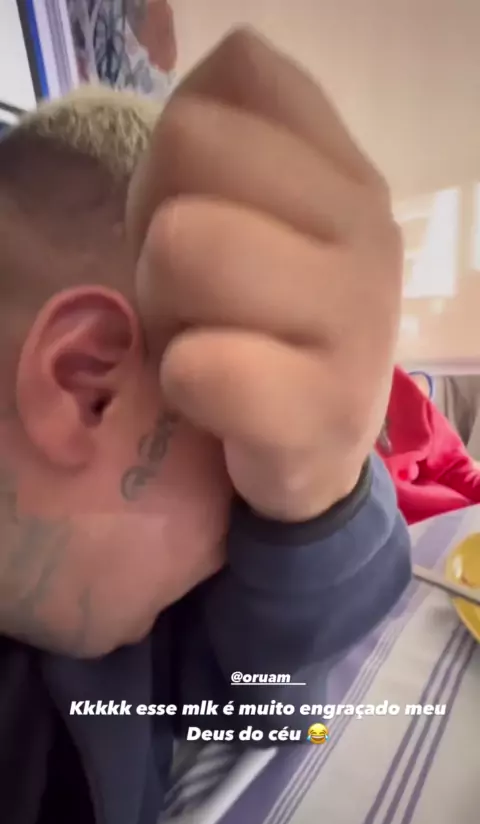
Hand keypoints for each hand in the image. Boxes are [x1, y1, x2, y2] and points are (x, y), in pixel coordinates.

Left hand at [126, 29, 402, 521]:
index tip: (207, 219)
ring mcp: (357, 320)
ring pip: (184, 247)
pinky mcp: (325, 410)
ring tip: (207, 339)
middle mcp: (366, 228)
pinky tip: (219, 396)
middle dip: (157, 226)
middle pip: (187, 145)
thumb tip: (207, 86)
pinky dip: (183, 382)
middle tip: (195, 294)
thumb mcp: (251, 216)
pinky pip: (201, 365)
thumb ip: (231, 135)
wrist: (317, 441)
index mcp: (345, 169)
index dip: (179, 151)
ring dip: (165, 307)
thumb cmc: (264, 323)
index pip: (231, 77)